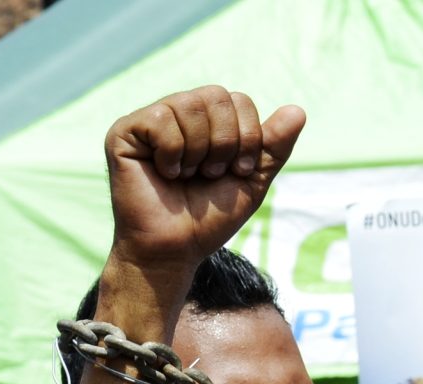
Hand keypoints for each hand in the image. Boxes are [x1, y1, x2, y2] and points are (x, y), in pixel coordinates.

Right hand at [105, 86, 304, 275]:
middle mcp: (178, 113)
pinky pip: (160, 120)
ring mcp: (149, 119)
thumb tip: (298, 110)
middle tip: (211, 174)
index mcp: (208, 122)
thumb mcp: (251, 180)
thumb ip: (273, 146)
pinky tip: (165, 173)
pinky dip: (172, 153)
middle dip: (225, 143)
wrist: (177, 248)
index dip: (248, 138)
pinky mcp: (124, 131)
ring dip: (200, 152)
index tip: (238, 171)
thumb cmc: (211, 218)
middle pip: (217, 95)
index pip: (239, 99)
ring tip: (188, 176)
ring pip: (189, 105)